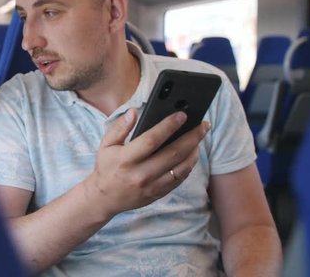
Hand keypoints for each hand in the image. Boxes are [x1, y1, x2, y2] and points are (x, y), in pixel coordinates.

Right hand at [84, 109, 209, 218]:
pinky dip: (189, 165)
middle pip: (173, 153)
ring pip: (181, 167)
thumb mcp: (106, 144)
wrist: (105, 198)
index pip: (151, 140)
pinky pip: (179, 179)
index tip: (182, 115)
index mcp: (126, 159)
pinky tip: (191, 153)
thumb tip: (134, 111)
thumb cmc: (107, 167)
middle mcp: (141, 173)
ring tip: (199, 137)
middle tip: (203, 125)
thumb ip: (120, 127)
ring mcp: (151, 186)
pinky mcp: (158, 193)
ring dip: (194, 151)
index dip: (168, 126)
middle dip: (192, 137)